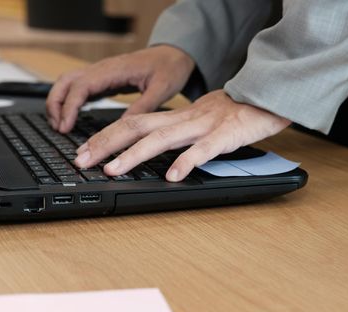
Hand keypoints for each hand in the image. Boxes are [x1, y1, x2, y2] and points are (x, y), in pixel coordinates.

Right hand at [46, 45, 194, 132]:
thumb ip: (142, 107)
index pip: (81, 86)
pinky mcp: (104, 79)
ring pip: (68, 83)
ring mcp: (101, 73)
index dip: (69, 107)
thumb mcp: (161, 90)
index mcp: (114, 70)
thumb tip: (124, 128)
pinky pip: (79, 87)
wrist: (174, 54)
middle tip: (57, 128)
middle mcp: (103, 69)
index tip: (65, 126)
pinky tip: (71, 117)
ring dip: (59, 102)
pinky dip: (70, 101)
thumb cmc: (169, 68)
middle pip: (65, 81)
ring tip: (60, 126)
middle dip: (55, 104)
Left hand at [74, 90, 291, 181]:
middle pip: (136, 127)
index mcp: (176, 117)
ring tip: (112, 170)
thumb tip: (152, 147)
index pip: (132, 123)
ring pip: (162, 138)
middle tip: (81, 160)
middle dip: (105, 144)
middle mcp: (183, 120)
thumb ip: (176, 132)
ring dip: (133, 155)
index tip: (84, 150)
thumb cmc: (233, 112)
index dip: (105, 136)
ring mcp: (202, 127)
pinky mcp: (225, 136)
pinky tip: (172, 177)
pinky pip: (203, 150)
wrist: (266, 97)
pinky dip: (186, 162)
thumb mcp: (198, 119)